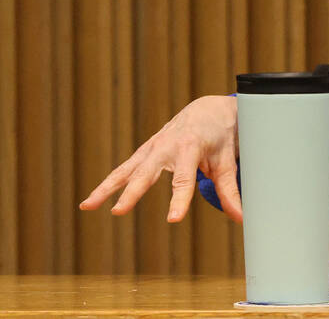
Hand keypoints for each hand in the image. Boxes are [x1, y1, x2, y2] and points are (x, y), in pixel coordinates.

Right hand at [79, 95, 240, 222]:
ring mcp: (152, 147)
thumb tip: (241, 218)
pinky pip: (124, 168)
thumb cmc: (220, 134)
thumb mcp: (228, 160)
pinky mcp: (145, 151)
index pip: (184, 178)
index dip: (179, 199)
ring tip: (87, 206)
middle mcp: (166, 146)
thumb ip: (230, 189)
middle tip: (118, 211)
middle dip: (132, 192)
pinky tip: (91, 202)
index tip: (173, 219)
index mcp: (190, 146)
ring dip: (106, 187)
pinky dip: (108, 183)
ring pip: (126, 169)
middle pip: (147, 172)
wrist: (210, 110)